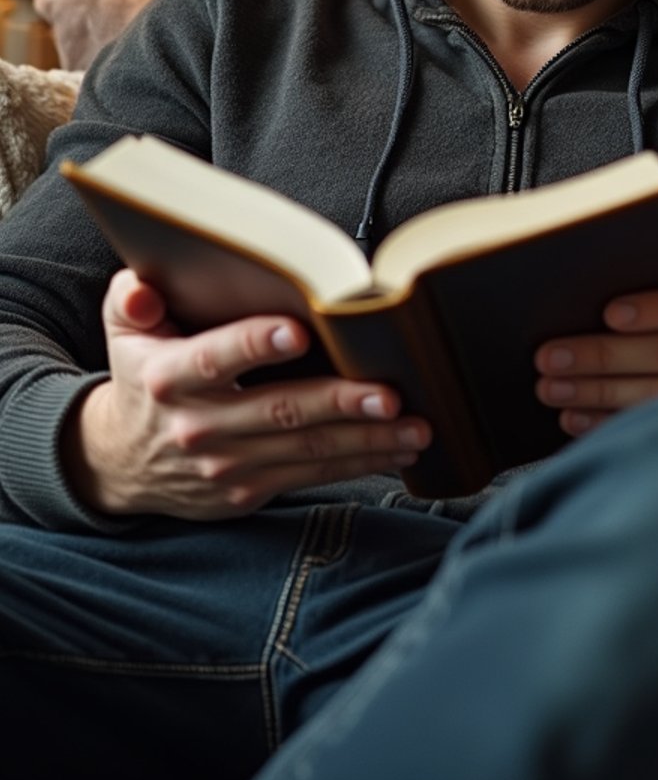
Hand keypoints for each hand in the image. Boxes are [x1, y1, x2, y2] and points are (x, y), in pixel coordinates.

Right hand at [62, 269, 431, 518]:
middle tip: (388, 392)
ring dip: (366, 440)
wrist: (120, 461)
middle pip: (277, 411)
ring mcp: (225, 465)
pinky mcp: (248, 492)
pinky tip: (397, 450)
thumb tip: (142, 287)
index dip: (254, 344)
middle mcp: (198, 425)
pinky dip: (358, 464)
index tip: (300, 331)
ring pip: (306, 451)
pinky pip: (311, 476)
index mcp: (168, 377)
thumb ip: (131, 297)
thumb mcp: (122, 330)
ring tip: (415, 425)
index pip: (213, 358)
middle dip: (338, 402)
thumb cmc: (141, 374)